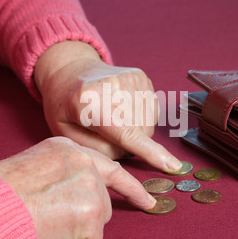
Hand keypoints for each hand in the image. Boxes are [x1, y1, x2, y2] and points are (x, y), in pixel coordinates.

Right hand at [0, 136, 155, 238]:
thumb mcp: (34, 167)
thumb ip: (62, 173)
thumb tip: (76, 194)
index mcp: (67, 148)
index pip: (110, 167)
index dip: (130, 187)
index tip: (146, 199)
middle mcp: (83, 162)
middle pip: (104, 199)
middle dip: (89, 216)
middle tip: (67, 223)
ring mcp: (90, 187)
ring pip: (99, 221)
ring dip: (78, 231)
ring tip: (48, 226)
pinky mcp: (90, 215)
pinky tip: (52, 238)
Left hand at [34, 41, 181, 172]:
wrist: (70, 72)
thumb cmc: (65, 107)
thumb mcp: (66, 135)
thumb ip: (97, 150)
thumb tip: (129, 152)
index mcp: (89, 101)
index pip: (126, 133)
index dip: (150, 153)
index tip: (173, 166)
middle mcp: (114, 85)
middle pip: (140, 133)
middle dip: (128, 144)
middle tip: (105, 134)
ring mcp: (131, 78)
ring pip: (149, 124)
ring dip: (136, 131)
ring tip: (112, 119)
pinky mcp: (141, 76)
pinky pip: (152, 112)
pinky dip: (140, 118)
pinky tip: (122, 110)